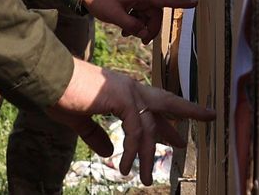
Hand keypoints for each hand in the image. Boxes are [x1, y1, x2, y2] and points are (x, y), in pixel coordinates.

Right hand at [47, 59, 213, 184]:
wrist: (47, 80)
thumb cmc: (60, 95)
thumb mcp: (80, 121)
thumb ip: (96, 135)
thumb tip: (110, 151)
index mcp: (121, 90)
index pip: (151, 107)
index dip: (166, 123)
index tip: (179, 138)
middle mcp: (129, 87)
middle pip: (167, 101)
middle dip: (189, 111)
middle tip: (211, 117)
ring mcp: (127, 91)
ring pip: (149, 127)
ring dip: (148, 155)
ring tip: (145, 178)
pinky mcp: (121, 98)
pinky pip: (135, 130)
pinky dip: (132, 150)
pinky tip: (125, 166)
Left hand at [81, 0, 194, 41]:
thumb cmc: (99, 0)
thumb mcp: (115, 16)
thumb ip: (132, 26)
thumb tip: (145, 33)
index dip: (180, 3)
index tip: (195, 3)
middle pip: (155, 13)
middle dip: (150, 28)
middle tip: (143, 42)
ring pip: (147, 14)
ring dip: (141, 26)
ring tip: (127, 35)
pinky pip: (140, 11)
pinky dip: (135, 21)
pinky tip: (125, 30)